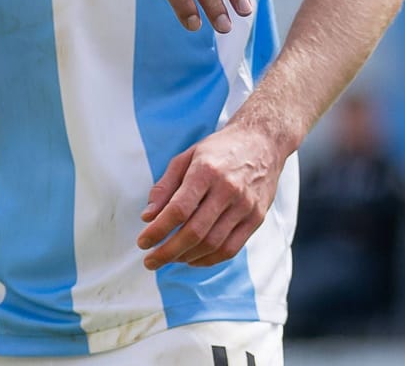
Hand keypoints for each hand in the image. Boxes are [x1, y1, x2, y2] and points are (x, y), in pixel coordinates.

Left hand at [137, 122, 285, 268]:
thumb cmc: (218, 150)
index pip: (178, 210)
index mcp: (206, 171)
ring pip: (213, 244)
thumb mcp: (186, 157)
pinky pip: (231, 248)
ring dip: (186, 257)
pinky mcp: (257, 218)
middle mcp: (228, 190)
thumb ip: (165, 187)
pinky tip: (192, 259)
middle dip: (168, 252)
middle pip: (195, 232)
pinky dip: (209, 259)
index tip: (142, 242)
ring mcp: (245, 206)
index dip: (158, 230)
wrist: (262, 142)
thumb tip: (147, 217)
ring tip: (169, 259)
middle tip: (150, 261)